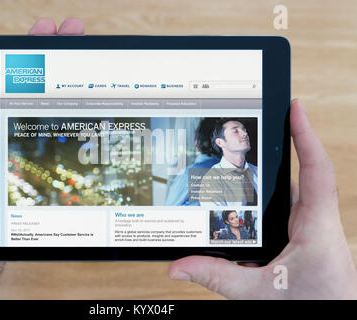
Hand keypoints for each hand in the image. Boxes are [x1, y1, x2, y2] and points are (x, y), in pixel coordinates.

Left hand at [0, 17, 84, 218]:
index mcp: (2, 92)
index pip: (22, 61)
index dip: (37, 41)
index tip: (49, 27)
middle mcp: (25, 103)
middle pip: (48, 70)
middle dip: (64, 47)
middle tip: (77, 31)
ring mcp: (41, 122)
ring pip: (62, 92)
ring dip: (76, 71)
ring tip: (88, 53)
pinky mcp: (52, 141)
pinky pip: (69, 122)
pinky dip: (82, 108)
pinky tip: (93, 96)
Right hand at [168, 99, 356, 298]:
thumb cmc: (314, 307)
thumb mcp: (259, 294)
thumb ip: (216, 277)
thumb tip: (178, 266)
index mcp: (316, 229)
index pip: (315, 170)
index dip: (305, 135)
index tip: (295, 107)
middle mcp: (316, 224)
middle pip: (295, 176)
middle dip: (275, 153)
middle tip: (253, 130)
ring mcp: (310, 230)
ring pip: (287, 195)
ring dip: (267, 182)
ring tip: (242, 165)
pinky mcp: (303, 240)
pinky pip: (284, 212)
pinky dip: (264, 204)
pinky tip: (246, 208)